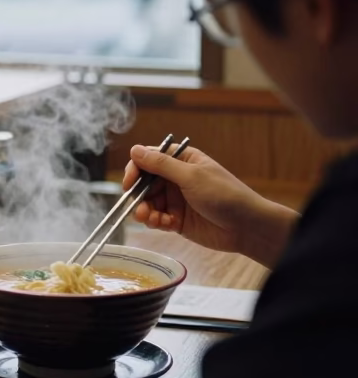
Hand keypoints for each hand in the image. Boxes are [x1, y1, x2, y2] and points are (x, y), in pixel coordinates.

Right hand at [123, 145, 298, 265]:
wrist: (248, 228)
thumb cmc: (224, 195)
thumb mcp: (191, 177)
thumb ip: (161, 165)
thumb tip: (134, 150)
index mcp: (181, 161)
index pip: (148, 159)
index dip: (135, 170)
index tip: (129, 183)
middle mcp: (176, 179)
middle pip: (144, 183)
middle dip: (138, 195)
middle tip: (139, 208)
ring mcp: (176, 200)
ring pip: (148, 202)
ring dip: (144, 211)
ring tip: (148, 219)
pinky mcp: (177, 219)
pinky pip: (157, 218)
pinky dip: (155, 222)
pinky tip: (161, 225)